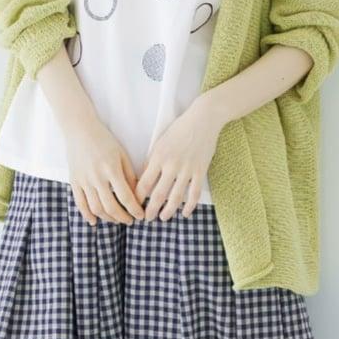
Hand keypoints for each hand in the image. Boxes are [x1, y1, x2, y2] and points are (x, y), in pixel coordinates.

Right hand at [65, 116, 145, 226]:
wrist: (79, 130)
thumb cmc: (104, 140)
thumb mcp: (122, 155)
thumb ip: (130, 175)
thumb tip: (137, 195)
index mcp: (111, 169)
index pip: (125, 197)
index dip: (134, 210)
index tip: (141, 216)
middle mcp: (96, 177)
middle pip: (110, 207)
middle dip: (122, 217)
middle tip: (130, 221)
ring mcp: (83, 181)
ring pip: (96, 208)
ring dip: (108, 218)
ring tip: (116, 219)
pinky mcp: (74, 182)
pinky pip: (80, 203)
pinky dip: (87, 215)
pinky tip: (95, 221)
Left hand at [136, 95, 223, 220]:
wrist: (203, 119)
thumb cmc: (179, 129)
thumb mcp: (160, 143)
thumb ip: (152, 161)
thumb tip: (144, 180)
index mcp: (158, 157)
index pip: (144, 184)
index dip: (138, 198)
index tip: (134, 205)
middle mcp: (172, 165)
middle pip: (158, 195)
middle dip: (150, 210)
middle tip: (146, 219)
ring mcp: (187, 169)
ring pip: (176, 198)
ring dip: (168, 211)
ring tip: (163, 218)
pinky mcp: (200, 171)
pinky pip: (194, 194)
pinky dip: (189, 206)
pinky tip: (184, 214)